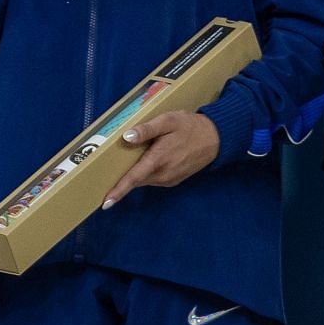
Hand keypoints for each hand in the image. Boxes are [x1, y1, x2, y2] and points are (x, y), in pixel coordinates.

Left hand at [103, 112, 219, 208]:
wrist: (217, 138)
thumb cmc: (190, 127)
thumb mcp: (168, 121)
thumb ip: (147, 129)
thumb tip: (127, 137)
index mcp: (158, 159)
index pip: (134, 178)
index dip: (119, 191)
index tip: (106, 203)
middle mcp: (163, 174)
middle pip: (135, 180)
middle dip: (121, 179)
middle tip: (106, 171)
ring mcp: (169, 179)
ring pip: (143, 180)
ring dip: (134, 175)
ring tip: (123, 163)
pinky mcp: (174, 180)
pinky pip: (153, 179)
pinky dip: (144, 174)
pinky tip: (143, 162)